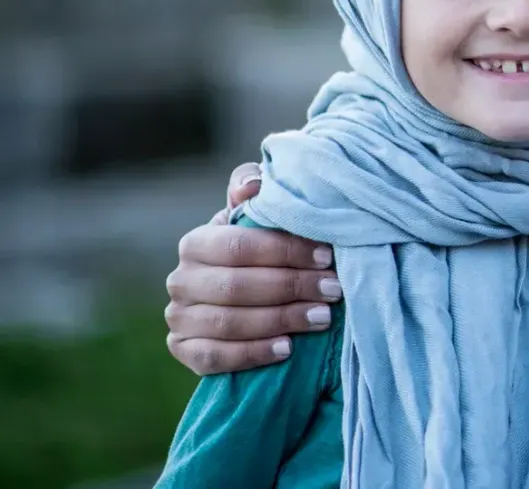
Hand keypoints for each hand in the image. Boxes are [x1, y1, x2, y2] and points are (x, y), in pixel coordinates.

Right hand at [163, 163, 339, 375]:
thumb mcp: (263, 215)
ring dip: (280, 321)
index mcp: (196, 242)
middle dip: (292, 288)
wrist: (250, 293)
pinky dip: (252, 353)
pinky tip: (287, 348)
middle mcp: (180, 279)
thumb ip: (255, 190)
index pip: (239, 246)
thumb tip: (251, 187)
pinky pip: (213, 358)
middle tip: (334, 290)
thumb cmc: (264, 247)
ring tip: (322, 317)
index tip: (328, 257)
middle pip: (236, 287)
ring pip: (227, 323)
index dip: (286, 252)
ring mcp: (178, 317)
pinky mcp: (183, 350)